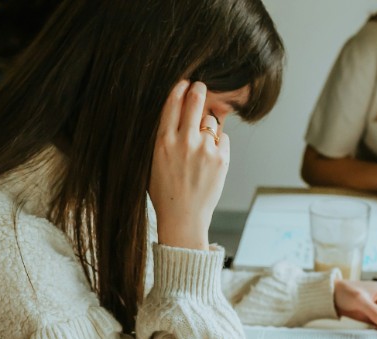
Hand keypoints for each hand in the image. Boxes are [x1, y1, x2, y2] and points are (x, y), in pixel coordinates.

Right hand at [150, 80, 229, 249]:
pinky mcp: (221, 158)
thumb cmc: (165, 192)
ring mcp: (204, 150)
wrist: (183, 218)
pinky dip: (218, 145)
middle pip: (195, 101)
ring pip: (211, 121)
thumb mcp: (153, 163)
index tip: (184, 83)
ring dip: (207, 126)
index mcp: (162, 142)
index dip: (179, 89)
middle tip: (200, 86)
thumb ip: (164, 139)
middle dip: (199, 90)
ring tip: (201, 144)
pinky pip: (222, 139)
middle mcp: (184, 142)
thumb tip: (177, 114)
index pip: (172, 104)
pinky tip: (209, 160)